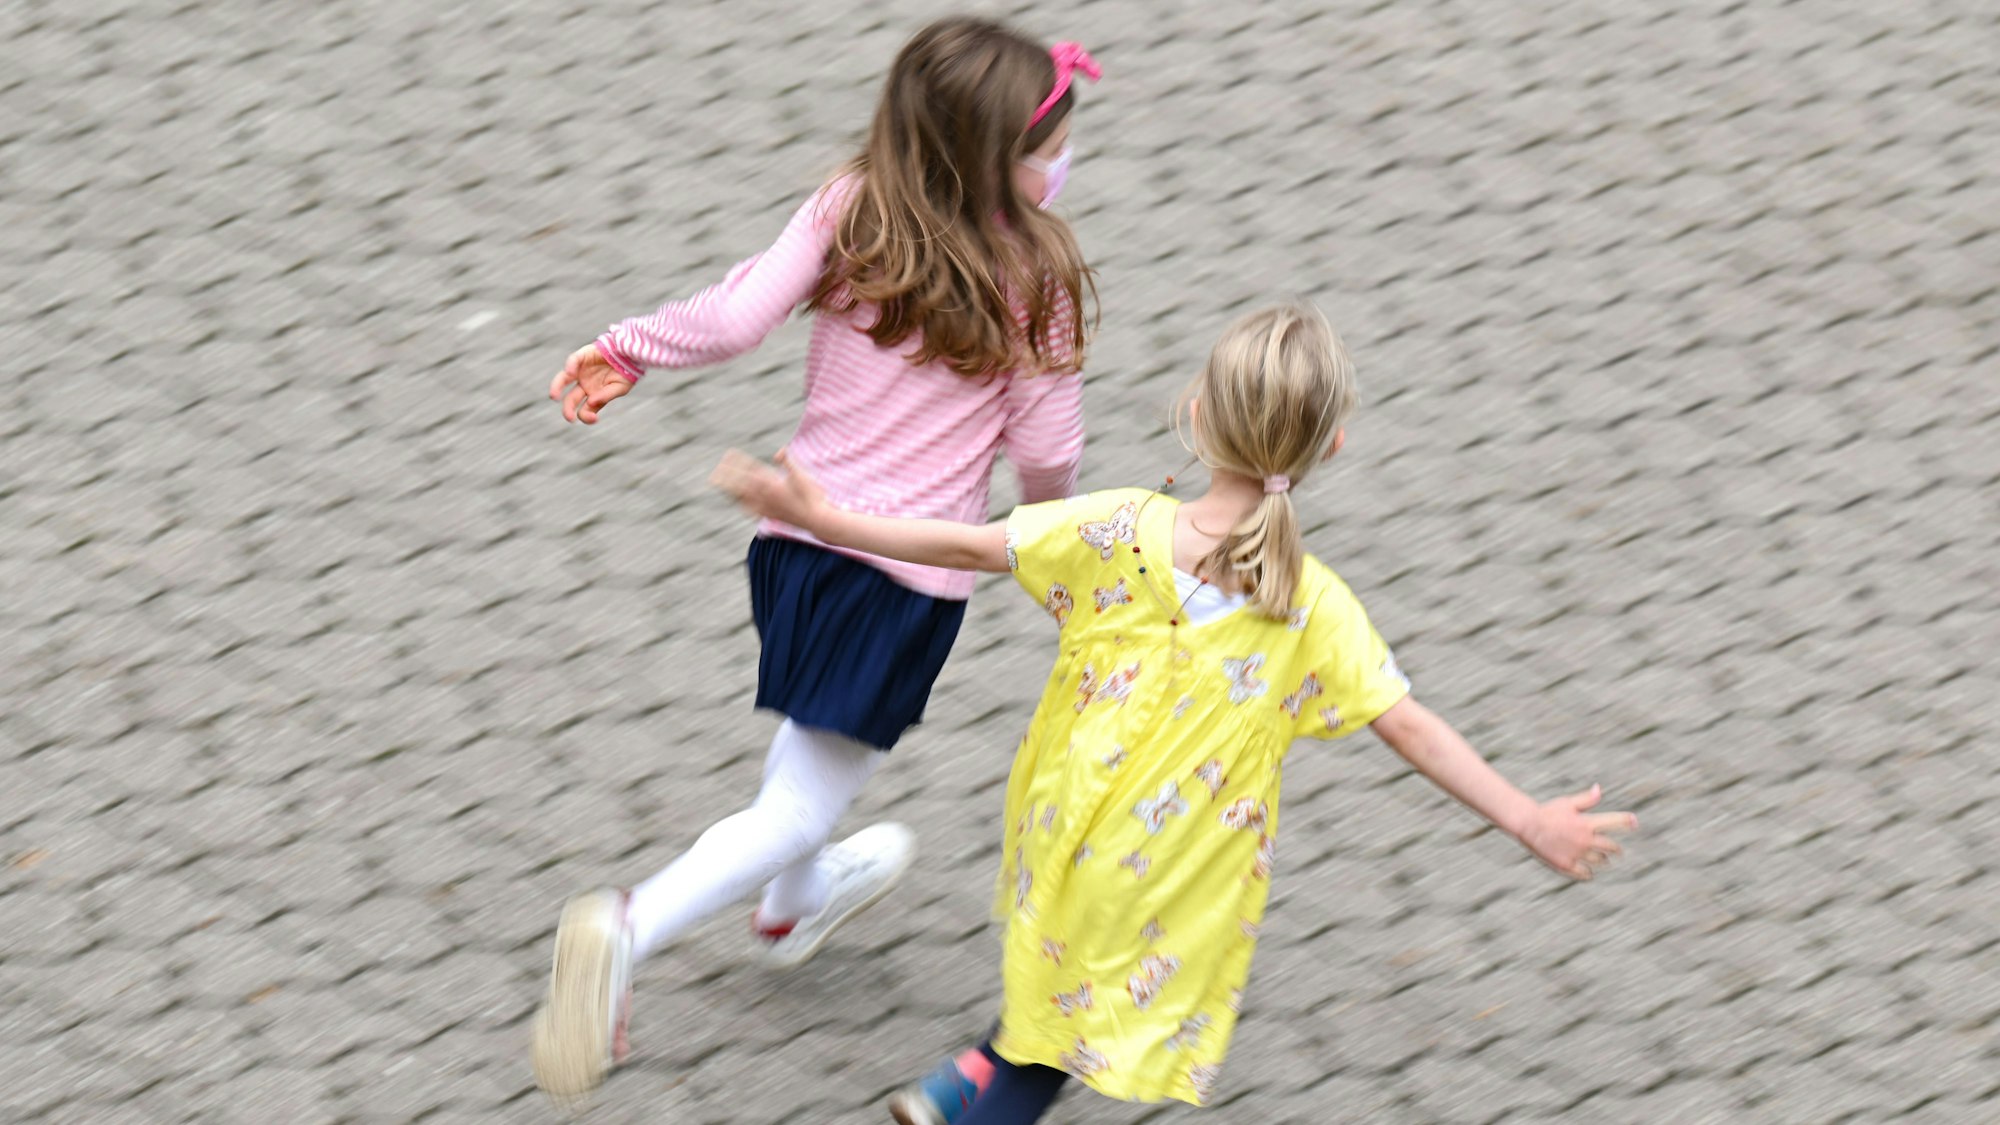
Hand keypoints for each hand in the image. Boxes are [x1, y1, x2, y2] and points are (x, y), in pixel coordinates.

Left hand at [548, 344, 633, 423]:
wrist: (631, 354)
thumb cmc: (627, 372)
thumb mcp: (620, 388)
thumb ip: (606, 396)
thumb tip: (591, 403)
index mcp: (594, 395)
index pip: (584, 410)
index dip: (586, 417)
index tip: (594, 418)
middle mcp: (584, 385)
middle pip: (571, 399)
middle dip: (568, 409)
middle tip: (569, 417)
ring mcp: (581, 371)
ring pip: (563, 379)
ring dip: (557, 387)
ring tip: (554, 396)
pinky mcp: (582, 356)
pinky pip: (573, 360)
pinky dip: (571, 366)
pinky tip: (571, 372)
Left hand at [711, 449, 827, 528]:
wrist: (817, 519)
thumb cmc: (812, 495)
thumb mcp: (802, 475)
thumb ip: (788, 462)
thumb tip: (779, 452)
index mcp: (770, 484)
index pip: (749, 470)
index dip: (738, 462)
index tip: (729, 454)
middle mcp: (764, 497)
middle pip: (739, 485)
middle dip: (727, 477)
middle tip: (716, 472)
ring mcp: (765, 507)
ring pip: (741, 498)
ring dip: (729, 491)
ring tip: (720, 485)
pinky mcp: (768, 515)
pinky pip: (749, 510)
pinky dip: (741, 504)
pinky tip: (739, 502)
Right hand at [1517, 785, 1636, 879]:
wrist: (1527, 825)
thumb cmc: (1547, 812)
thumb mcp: (1567, 803)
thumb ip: (1586, 799)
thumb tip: (1599, 789)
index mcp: (1587, 823)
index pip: (1615, 822)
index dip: (1627, 821)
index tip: (1635, 822)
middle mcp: (1585, 840)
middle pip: (1610, 847)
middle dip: (1616, 849)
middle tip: (1618, 852)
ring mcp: (1577, 854)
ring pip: (1599, 861)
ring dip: (1603, 861)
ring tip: (1604, 861)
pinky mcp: (1567, 865)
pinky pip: (1584, 873)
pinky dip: (1588, 874)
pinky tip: (1589, 873)